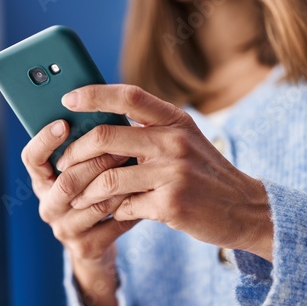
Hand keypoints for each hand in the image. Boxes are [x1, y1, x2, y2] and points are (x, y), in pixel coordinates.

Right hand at [21, 119, 138, 305]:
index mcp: (42, 181)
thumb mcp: (81, 170)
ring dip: (119, 182)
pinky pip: (114, 223)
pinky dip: (132, 205)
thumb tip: (103, 109)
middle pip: (67, 181)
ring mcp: (65, 229)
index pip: (31, 158)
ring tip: (138, 163)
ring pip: (94, 203)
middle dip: (96, 161)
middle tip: (122, 144)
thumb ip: (84, 146)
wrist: (98, 243)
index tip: (64, 123)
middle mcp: (48, 205)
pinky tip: (145, 190)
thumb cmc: (92, 192)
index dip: (44, 140)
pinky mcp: (86, 247)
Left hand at [57, 84, 273, 261]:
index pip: (128, 96)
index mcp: (174, 120)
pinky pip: (124, 206)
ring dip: (86, 191)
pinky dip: (112, 210)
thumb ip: (149, 130)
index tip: (67, 98)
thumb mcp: (184, 139)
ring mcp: (173, 173)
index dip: (94, 94)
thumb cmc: (204, 172)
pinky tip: (112, 211)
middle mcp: (174, 141)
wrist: (243, 208)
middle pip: (105, 137)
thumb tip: (100, 126)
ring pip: (108, 178)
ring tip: (76, 197)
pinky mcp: (171, 204)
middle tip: (63, 164)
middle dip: (74, 152)